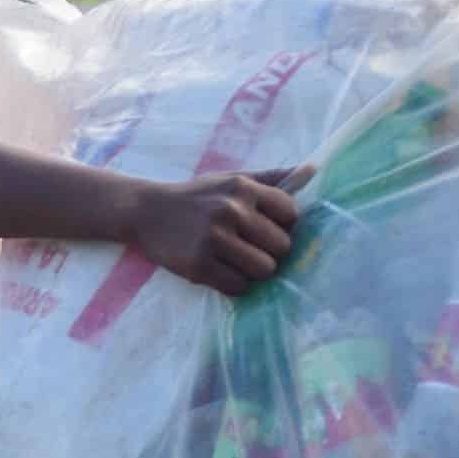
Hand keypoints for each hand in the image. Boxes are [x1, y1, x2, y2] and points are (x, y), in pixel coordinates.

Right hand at [135, 166, 305, 293]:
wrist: (146, 211)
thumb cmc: (196, 197)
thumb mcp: (230, 180)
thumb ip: (271, 178)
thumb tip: (313, 170)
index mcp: (243, 188)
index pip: (291, 215)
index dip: (283, 226)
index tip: (266, 228)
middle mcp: (231, 211)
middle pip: (282, 247)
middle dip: (270, 251)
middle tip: (250, 248)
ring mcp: (214, 240)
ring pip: (264, 270)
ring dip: (254, 271)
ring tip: (236, 261)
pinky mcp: (199, 266)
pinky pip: (239, 287)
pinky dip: (234, 284)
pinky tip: (221, 271)